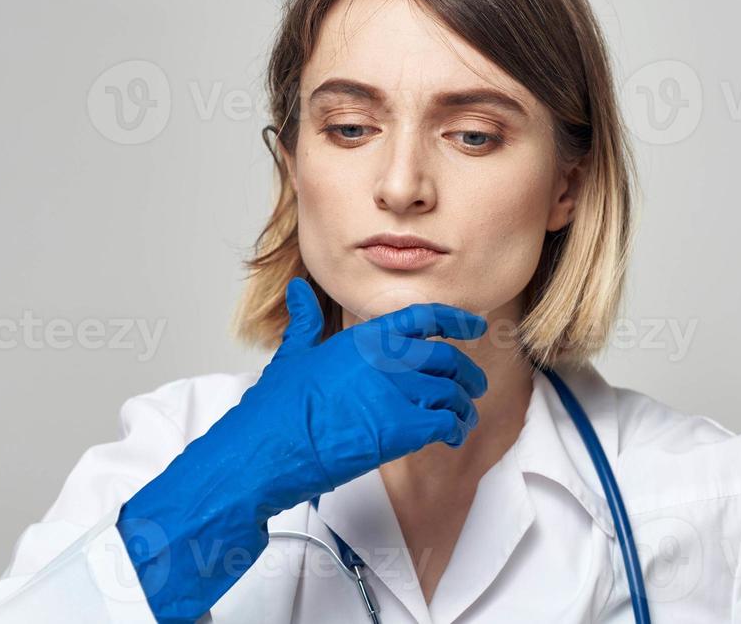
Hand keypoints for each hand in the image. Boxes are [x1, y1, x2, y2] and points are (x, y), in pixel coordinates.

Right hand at [117, 276, 488, 621]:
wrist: (265, 449)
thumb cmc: (276, 407)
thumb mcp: (293, 355)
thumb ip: (304, 321)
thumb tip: (299, 291)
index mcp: (364, 337)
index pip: (424, 318)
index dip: (456, 321)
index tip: (474, 327)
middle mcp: (386, 359)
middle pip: (446, 359)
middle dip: (465, 374)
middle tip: (472, 386)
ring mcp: (395, 393)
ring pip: (451, 393)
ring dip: (462, 407)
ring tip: (462, 418)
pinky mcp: (400, 429)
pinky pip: (445, 424)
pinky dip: (453, 430)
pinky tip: (450, 436)